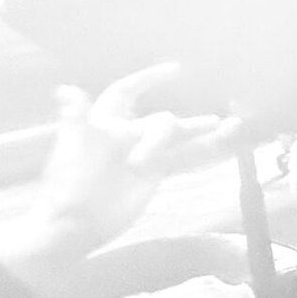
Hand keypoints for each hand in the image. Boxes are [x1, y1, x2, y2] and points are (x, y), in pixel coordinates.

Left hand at [34, 67, 243, 258]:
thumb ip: (77, 120)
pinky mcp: (154, 174)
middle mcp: (127, 136)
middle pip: (160, 121)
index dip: (147, 79)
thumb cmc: (68, 187)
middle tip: (206, 127)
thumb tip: (65, 88)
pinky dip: (204, 152)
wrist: (75, 227)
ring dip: (201, 130)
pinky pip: (183, 158)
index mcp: (105, 124)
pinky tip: (226, 146)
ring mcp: (143, 155)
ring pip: (178, 137)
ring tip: (231, 126)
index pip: (126, 93)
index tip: (176, 70)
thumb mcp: (73, 150)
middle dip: (183, 123)